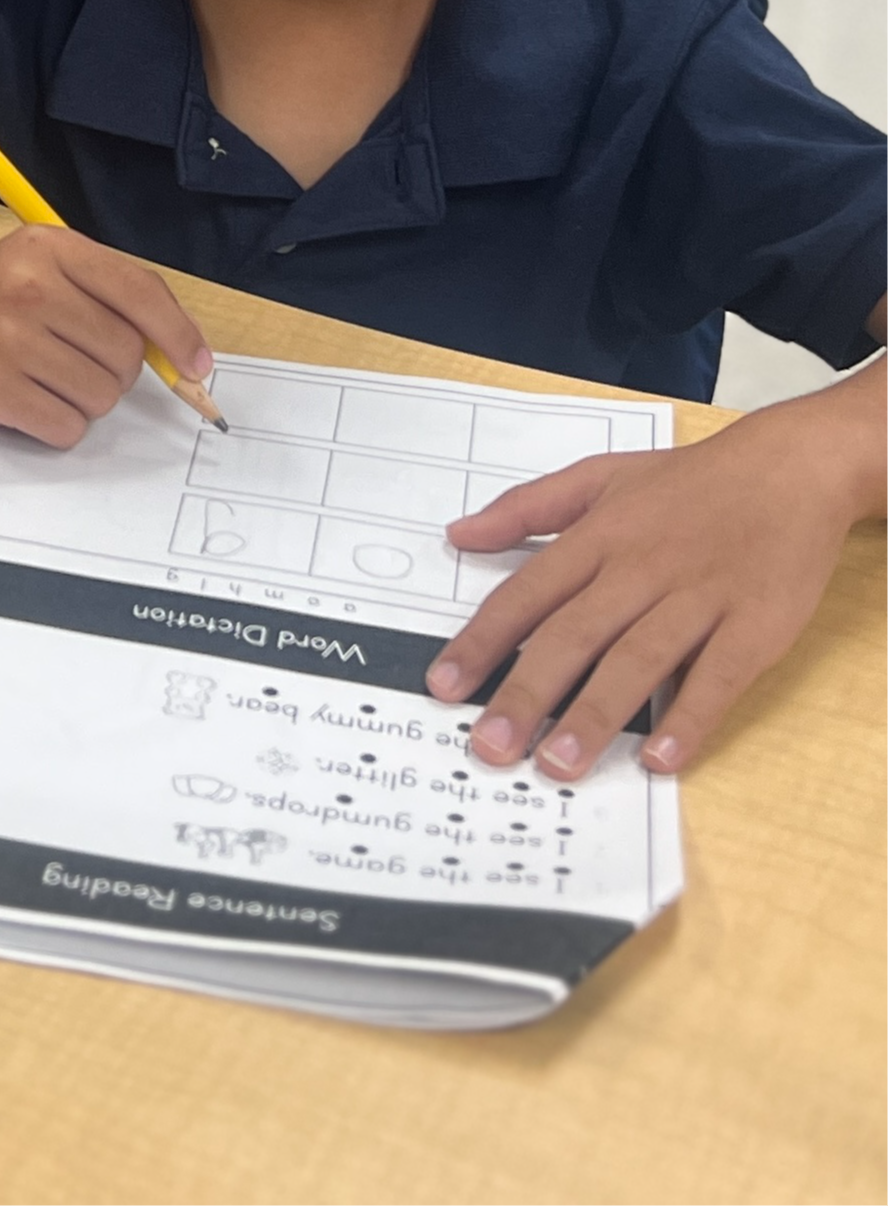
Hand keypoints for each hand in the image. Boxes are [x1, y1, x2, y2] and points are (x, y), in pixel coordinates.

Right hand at [0, 225, 213, 446]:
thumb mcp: (47, 265)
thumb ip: (113, 295)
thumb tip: (187, 358)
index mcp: (51, 248)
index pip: (140, 293)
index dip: (179, 335)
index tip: (197, 366)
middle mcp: (30, 289)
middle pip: (125, 355)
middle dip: (114, 369)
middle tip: (74, 357)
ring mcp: (8, 340)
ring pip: (100, 397)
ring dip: (86, 399)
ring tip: (47, 376)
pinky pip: (67, 427)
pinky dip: (60, 424)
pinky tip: (30, 398)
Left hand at [427, 393, 879, 777]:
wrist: (790, 470)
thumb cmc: (688, 480)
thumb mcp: (598, 475)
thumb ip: (525, 508)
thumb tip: (459, 535)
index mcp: (597, 537)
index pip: (527, 595)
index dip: (483, 642)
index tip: (444, 686)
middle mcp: (640, 570)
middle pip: (574, 637)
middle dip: (527, 694)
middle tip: (490, 746)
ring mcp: (699, 601)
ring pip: (638, 662)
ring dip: (596, 716)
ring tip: (558, 765)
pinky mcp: (755, 627)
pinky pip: (717, 678)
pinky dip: (689, 718)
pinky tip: (660, 758)